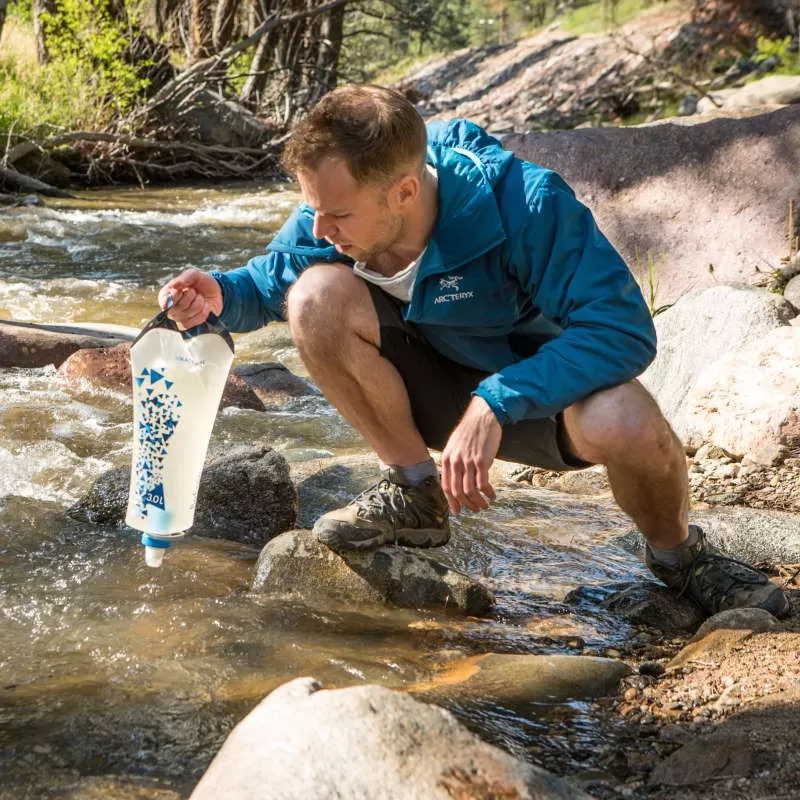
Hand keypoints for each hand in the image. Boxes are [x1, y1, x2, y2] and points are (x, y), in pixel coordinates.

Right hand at [158, 268, 222, 328]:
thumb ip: (184, 278)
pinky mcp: (189, 325)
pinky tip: (204, 307)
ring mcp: (179, 318)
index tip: (183, 289)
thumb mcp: (194, 274)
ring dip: (198, 303)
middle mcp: (170, 308)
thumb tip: (174, 287)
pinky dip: (203, 313)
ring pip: (187, 314)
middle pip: (177, 308)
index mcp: (166, 295)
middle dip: (190, 296)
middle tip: (194, 291)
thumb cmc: (200, 282)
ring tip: (200, 298)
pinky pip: (195, 322)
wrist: (216, 292)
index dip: (176, 296)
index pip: (165, 300)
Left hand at [441, 396, 500, 513]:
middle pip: (457, 492)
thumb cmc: (471, 430)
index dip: (451, 501)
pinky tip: (493, 495)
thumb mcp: (455, 445)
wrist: (483, 416)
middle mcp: (455, 462)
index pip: (446, 486)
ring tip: (485, 506)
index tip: (457, 511)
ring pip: (470, 491)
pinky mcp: (482, 461)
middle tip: (474, 510)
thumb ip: (455, 462)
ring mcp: (468, 462)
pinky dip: (488, 493)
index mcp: (447, 459)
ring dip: (478, 502)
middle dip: (466, 504)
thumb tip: (460, 478)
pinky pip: (483, 484)